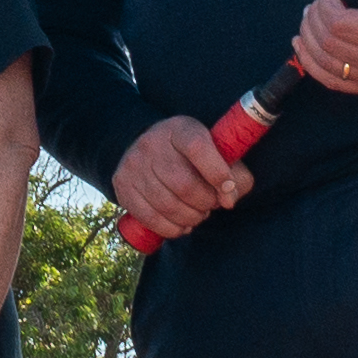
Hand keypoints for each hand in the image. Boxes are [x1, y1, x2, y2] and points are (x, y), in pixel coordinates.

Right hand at [110, 114, 245, 242]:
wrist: (148, 149)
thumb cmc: (192, 156)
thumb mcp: (215, 151)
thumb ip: (235, 174)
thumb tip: (229, 198)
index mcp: (179, 129)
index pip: (198, 148)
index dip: (218, 173)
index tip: (228, 190)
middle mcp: (151, 143)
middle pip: (184, 184)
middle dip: (206, 202)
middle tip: (211, 204)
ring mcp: (133, 165)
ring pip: (168, 205)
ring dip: (191, 217)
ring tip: (198, 214)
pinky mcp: (122, 185)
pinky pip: (150, 218)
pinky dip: (172, 229)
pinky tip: (182, 224)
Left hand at [292, 0, 357, 99]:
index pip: (341, 27)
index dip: (326, 6)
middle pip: (328, 45)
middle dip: (314, 18)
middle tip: (319, 0)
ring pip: (324, 65)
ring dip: (308, 38)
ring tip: (310, 16)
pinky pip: (333, 82)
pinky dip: (312, 63)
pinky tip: (303, 45)